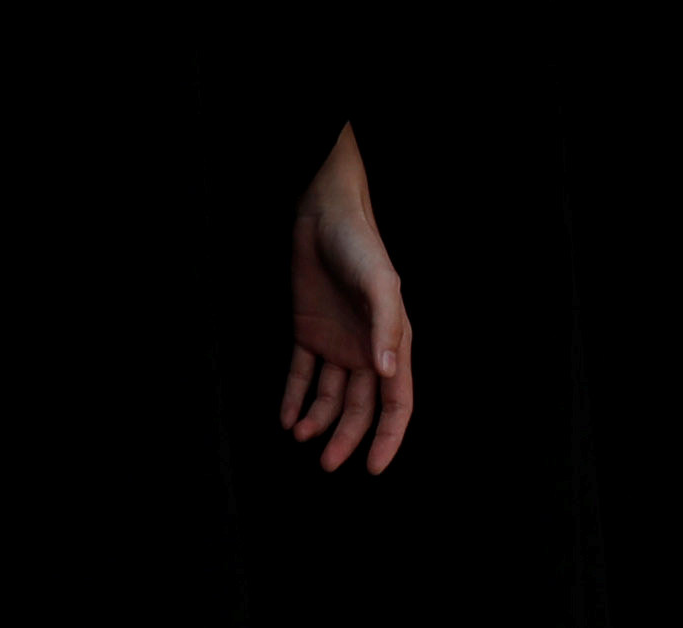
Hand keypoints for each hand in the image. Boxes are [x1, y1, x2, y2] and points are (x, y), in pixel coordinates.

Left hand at [278, 125, 414, 476]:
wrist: (322, 215)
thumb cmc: (360, 245)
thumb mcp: (379, 282)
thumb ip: (387, 327)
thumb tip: (389, 375)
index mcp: (391, 341)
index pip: (396, 402)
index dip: (388, 437)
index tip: (373, 469)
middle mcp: (366, 348)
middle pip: (360, 408)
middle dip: (346, 438)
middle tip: (326, 464)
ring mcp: (337, 342)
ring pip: (330, 397)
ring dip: (317, 420)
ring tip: (300, 435)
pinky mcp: (308, 332)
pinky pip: (301, 375)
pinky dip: (293, 398)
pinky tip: (286, 417)